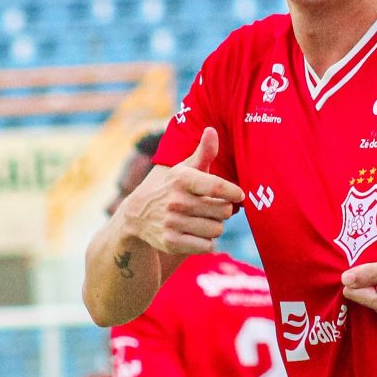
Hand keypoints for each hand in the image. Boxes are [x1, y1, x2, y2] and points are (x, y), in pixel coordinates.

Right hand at [117, 128, 243, 254]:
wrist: (137, 215)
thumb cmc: (171, 187)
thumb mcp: (184, 168)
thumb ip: (203, 152)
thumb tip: (212, 130)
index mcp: (182, 179)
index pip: (217, 186)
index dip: (234, 192)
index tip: (239, 195)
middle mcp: (176, 201)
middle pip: (223, 211)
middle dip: (223, 210)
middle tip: (212, 208)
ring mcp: (172, 223)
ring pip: (217, 230)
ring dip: (214, 226)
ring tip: (202, 219)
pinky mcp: (171, 242)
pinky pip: (207, 246)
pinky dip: (206, 242)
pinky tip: (195, 233)